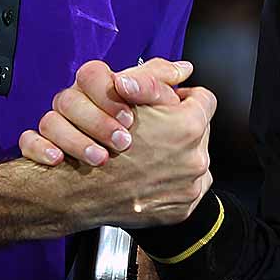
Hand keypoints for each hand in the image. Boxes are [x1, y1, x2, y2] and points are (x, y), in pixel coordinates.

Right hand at [22, 62, 217, 228]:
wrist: (75, 191)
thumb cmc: (94, 141)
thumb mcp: (122, 93)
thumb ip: (156, 77)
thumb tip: (183, 69)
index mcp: (187, 126)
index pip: (204, 100)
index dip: (184, 98)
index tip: (172, 103)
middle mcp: (195, 159)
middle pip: (200, 131)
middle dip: (178, 128)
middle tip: (153, 131)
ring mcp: (189, 187)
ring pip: (193, 158)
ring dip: (174, 154)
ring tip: (147, 155)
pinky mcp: (181, 209)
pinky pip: (187, 186)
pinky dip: (170, 180)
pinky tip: (148, 174)